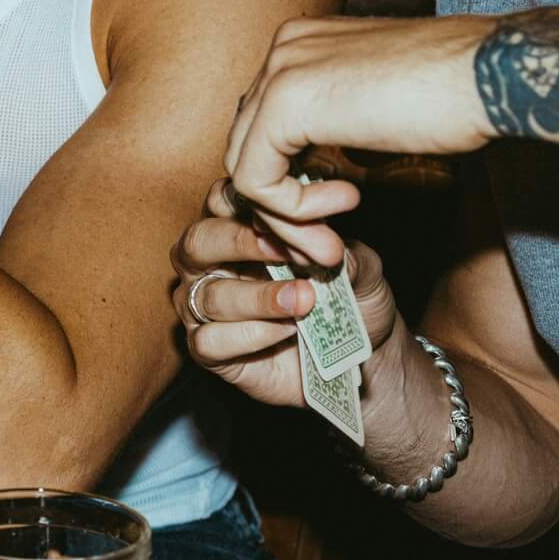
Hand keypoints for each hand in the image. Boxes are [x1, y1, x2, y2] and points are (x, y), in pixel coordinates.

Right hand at [172, 179, 398, 409]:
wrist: (360, 359)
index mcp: (238, 229)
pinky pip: (209, 341)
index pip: (221, 201)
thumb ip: (344, 253)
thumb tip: (327, 245)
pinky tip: (286, 331)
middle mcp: (211, 264)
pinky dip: (250, 335)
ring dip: (257, 297)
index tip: (296, 214)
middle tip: (284, 252)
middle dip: (239, 243)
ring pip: (207, 295)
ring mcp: (203, 308)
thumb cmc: (349, 301)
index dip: (249, 204)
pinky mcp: (208, 350)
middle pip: (197, 242)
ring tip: (303, 301)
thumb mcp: (361, 270)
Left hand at [225, 13, 494, 264]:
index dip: (286, 182)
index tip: (327, 219)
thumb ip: (329, 131)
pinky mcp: (284, 101)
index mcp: (302, 44)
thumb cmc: (453, 95)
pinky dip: (291, 209)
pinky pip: (255, 178)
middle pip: (246, 146)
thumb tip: (304, 176)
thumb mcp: (373, 112)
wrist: (495, 76)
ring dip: (286, 218)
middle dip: (279, 208)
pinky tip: (344, 203)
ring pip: (245, 166)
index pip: (261, 126)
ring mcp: (280, 70)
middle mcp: (283, 48)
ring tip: (331, 242)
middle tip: (323, 245)